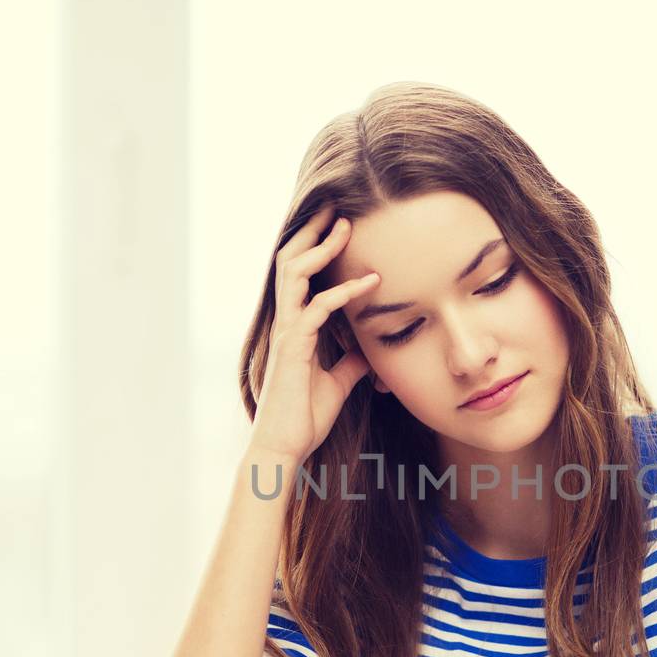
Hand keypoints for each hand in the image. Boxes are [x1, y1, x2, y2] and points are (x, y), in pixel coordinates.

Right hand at [248, 201, 382, 463]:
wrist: (285, 448)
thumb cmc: (304, 418)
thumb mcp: (338, 383)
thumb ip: (350, 363)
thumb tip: (369, 352)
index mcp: (294, 326)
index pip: (301, 275)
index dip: (317, 249)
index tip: (340, 228)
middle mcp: (286, 322)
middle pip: (292, 261)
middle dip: (312, 232)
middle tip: (336, 207)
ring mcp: (287, 332)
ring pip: (295, 273)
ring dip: (321, 247)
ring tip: (345, 226)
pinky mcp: (293, 348)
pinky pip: (317, 308)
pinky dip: (344, 292)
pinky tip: (370, 283)